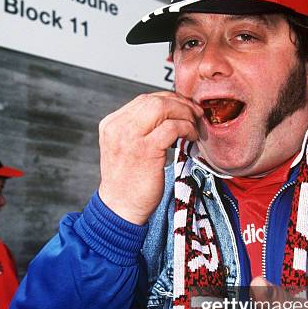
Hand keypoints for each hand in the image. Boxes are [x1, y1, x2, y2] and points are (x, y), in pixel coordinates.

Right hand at [98, 92, 202, 223]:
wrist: (120, 208)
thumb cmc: (127, 183)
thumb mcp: (125, 149)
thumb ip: (140, 130)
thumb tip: (169, 115)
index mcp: (112, 124)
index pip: (144, 99)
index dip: (169, 100)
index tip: (184, 108)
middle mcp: (118, 127)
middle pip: (154, 99)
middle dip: (180, 103)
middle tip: (195, 113)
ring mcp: (131, 137)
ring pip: (164, 108)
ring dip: (185, 114)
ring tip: (194, 125)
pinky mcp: (146, 149)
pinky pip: (173, 127)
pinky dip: (187, 128)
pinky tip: (191, 137)